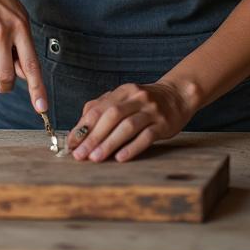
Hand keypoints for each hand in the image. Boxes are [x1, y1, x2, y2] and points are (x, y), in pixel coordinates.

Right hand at [0, 0, 46, 113]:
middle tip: (5, 78)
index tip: (42, 108)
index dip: (37, 89)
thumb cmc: (0, 2)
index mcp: (20, 27)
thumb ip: (23, 47)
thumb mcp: (19, 19)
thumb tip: (25, 76)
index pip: (31, 65)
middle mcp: (1, 33)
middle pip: (5, 78)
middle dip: (6, 84)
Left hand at [66, 81, 193, 162]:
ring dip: (109, 143)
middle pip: (111, 117)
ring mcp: (151, 110)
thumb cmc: (145, 102)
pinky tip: (120, 158)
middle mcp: (137, 98)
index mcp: (123, 91)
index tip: (72, 143)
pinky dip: (132, 147)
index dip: (83, 126)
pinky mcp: (164, 124)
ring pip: (127, 126)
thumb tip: (79, 128)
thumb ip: (103, 108)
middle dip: (93, 137)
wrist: (178, 96)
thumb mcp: (124, 98)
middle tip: (80, 155)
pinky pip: (146, 136)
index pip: (98, 108)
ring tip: (95, 158)